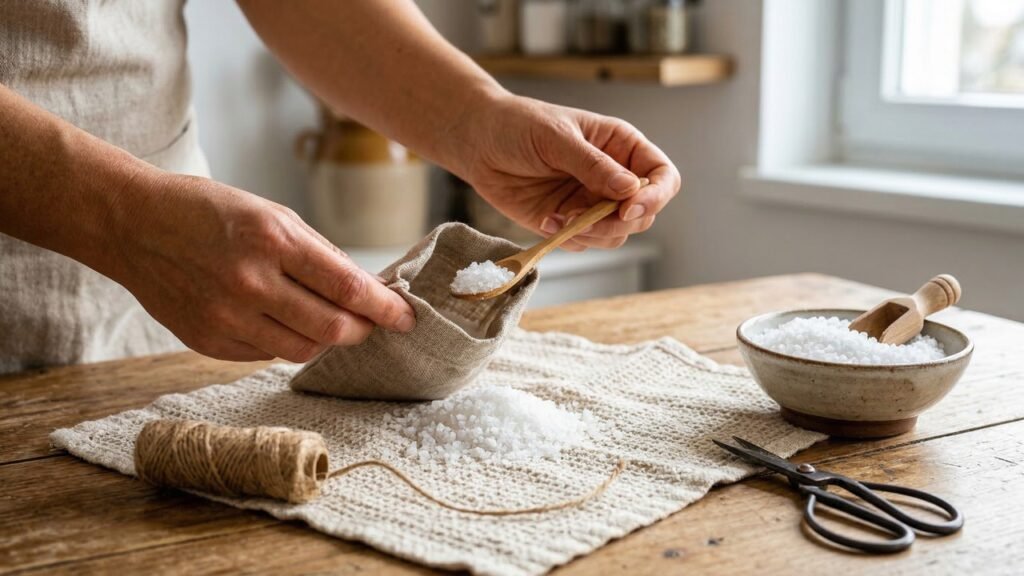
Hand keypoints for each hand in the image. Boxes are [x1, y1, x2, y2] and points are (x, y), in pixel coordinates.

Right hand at [101, 171, 415, 362]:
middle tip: (373, 323)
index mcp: (272, 239)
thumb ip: (320, 254)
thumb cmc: (210, 212)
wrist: (134, 225)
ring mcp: (226, 316)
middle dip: (362, 329)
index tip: (406, 317)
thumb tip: (367, 289)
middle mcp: (250, 281)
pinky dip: (285, 342)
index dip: (385, 308)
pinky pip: (266, 354)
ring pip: (302, 350)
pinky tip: (280, 320)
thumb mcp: (271, 214)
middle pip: (332, 329)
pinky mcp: (208, 341)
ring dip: (326, 339)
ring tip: (327, 320)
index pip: (347, 286)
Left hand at [458, 94, 680, 250]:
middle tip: (582, 220)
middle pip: (643, 213)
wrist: (478, 142)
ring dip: (592, 235)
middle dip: (617, 223)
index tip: (627, 208)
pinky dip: (570, 240)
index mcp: (622, 146)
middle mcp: (614, 177)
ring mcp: (592, 202)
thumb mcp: (556, 137)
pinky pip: (586, 243)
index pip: (662, 176)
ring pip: (617, 234)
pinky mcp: (569, 221)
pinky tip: (546, 221)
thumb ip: (593, 164)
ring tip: (559, 219)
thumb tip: (630, 189)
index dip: (654, 196)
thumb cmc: (518, 125)